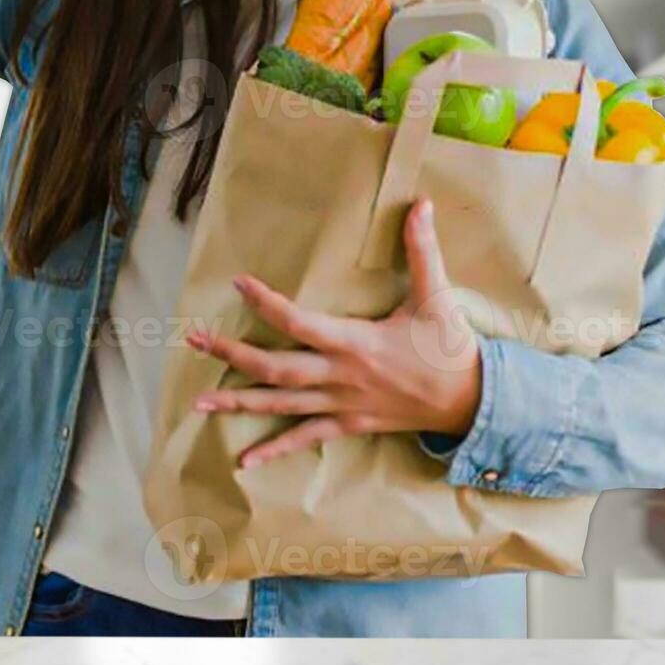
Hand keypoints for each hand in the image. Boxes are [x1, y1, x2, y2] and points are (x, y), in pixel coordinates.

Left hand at [187, 199, 481, 468]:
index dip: (265, 303)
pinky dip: (274, 450)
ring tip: (199, 401)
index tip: (237, 284)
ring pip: (281, 405)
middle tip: (194, 341)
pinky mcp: (348, 425)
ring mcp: (340, 405)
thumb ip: (422, 251)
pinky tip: (244, 460)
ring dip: (238, 402)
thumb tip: (419, 204)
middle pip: (274, 367)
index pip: (298, 322)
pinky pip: (304, 439)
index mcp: (355, 342)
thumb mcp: (437, 296)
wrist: (470, 402)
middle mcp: (340, 376)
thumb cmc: (450, 348)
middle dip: (232, 354)